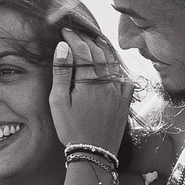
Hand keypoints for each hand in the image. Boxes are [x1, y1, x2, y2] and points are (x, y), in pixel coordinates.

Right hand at [50, 30, 134, 153]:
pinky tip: (114, 67)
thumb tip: (64, 47)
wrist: (94, 153)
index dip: (73, 38)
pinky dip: (118, 69)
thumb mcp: (58, 101)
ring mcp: (118, 92)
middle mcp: (106, 83)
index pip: (82, 50)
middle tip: (77, 33)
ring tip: (94, 42)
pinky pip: (125, 80)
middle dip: (87, 40)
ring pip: (112, 64)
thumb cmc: (71, 128)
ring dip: (102, 50)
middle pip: (98, 54)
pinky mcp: (124, 102)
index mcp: (88, 80)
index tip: (65, 31)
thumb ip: (62, 72)